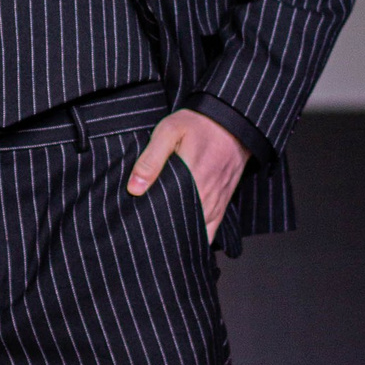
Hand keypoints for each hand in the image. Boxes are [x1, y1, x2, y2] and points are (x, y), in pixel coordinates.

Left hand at [127, 110, 250, 240]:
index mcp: (191, 181)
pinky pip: (210, 230)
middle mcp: (206, 197)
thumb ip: (151, 159)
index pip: (168, 215)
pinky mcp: (222, 204)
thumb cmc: (197, 125)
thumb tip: (134, 188)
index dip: (151, 226)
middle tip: (143, 237)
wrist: (231, 123)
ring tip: (158, 241)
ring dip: (178, 238)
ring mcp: (216, 203)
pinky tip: (182, 241)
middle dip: (162, 235)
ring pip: (195, 233)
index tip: (137, 228)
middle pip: (181, 228)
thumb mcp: (168, 132)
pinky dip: (197, 238)